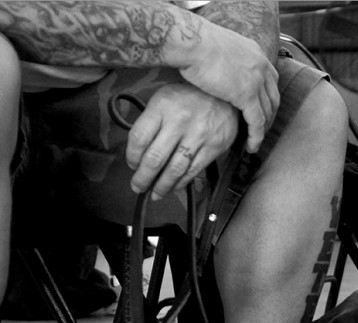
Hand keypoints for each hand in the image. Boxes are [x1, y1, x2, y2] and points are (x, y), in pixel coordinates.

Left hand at [125, 83, 238, 198]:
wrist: (225, 94)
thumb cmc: (188, 97)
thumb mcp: (164, 98)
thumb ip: (151, 121)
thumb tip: (139, 152)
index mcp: (162, 106)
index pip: (139, 137)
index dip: (132, 156)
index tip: (132, 165)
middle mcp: (179, 121)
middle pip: (155, 157)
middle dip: (143, 177)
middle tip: (138, 187)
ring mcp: (198, 135)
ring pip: (174, 168)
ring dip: (162, 185)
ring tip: (155, 194)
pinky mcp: (213, 147)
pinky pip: (193, 170)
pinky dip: (181, 182)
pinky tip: (173, 186)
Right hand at [178, 21, 278, 152]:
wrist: (193, 43)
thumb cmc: (195, 43)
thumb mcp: (219, 48)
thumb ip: (227, 60)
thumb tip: (217, 68)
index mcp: (255, 52)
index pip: (270, 79)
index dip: (267, 97)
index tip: (261, 108)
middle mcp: (261, 66)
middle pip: (273, 97)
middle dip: (269, 116)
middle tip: (261, 130)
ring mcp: (256, 81)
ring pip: (267, 112)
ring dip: (263, 130)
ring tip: (255, 141)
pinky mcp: (247, 95)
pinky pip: (257, 122)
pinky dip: (256, 137)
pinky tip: (251, 146)